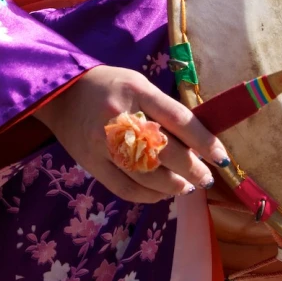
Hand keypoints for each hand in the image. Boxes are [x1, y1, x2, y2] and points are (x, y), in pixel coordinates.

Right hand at [33, 66, 230, 202]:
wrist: (59, 94)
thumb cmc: (108, 86)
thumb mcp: (139, 85)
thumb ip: (164, 110)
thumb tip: (196, 143)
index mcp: (136, 91)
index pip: (179, 119)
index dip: (205, 141)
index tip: (222, 157)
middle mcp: (120, 117)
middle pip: (165, 151)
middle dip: (193, 169)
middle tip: (206, 177)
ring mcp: (103, 143)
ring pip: (147, 175)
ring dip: (174, 186)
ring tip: (187, 187)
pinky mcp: (92, 164)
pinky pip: (126, 188)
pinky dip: (149, 196)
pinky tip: (162, 194)